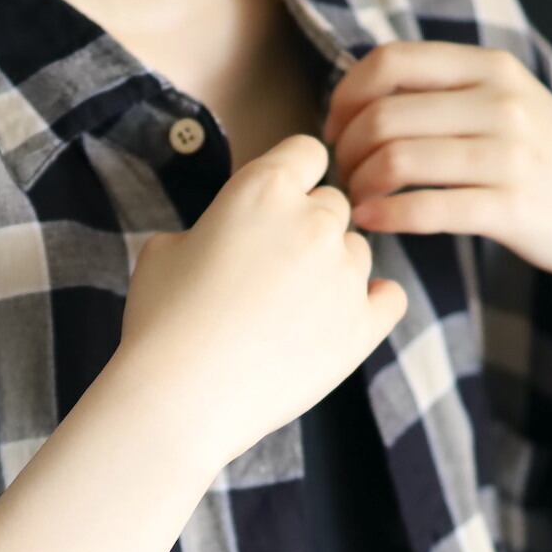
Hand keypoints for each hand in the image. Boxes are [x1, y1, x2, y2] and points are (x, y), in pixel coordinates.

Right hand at [117, 134, 408, 469]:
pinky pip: (390, 297)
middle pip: (333, 204)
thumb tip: (228, 237)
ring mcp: (345, 275)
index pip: (305, 151)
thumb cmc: (161, 322)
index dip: (290, 176)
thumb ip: (212, 226)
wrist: (179, 399)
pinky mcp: (363, 326)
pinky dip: (371, 303)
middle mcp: (315, 221)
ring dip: (333, 268)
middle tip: (271, 270)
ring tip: (288, 309)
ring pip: (358, 252)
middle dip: (306, 227)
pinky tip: (339, 317)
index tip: (275, 205)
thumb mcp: (164, 249)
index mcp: (264, 188)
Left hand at [320, 40, 551, 287]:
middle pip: (382, 115)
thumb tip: (358, 87)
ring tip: (357, 200)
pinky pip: (425, 208)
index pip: (389, 62)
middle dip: (346, 150)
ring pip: (396, 159)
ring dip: (359, 185)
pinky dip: (385, 216)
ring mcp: (509, 154)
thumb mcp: (503, 102)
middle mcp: (501, 101)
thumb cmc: (537, 160)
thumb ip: (444, 87)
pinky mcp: (511, 207)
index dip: (345, 97)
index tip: (335, 130)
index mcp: (490, 66)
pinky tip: (371, 222)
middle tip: (343, 175)